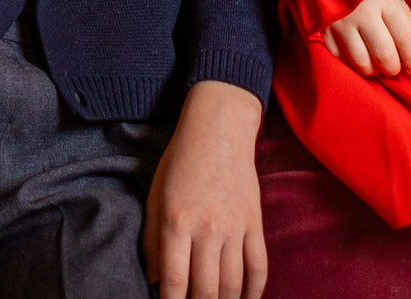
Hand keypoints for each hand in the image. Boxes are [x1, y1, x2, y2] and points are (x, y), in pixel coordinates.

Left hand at [143, 80, 266, 298]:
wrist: (219, 127)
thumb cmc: (181, 160)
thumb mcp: (156, 195)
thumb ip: (152, 239)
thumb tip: (155, 279)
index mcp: (176, 221)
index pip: (175, 281)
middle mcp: (207, 228)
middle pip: (206, 289)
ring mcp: (234, 226)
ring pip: (233, 284)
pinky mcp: (255, 222)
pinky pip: (258, 266)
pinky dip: (254, 291)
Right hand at [322, 0, 410, 78]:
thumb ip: (404, 12)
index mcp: (385, 0)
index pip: (405, 38)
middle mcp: (364, 13)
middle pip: (384, 54)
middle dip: (393, 68)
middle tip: (393, 68)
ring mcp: (342, 22)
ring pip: (361, 61)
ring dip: (372, 71)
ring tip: (375, 66)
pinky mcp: (324, 29)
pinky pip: (339, 57)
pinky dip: (349, 63)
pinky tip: (355, 58)